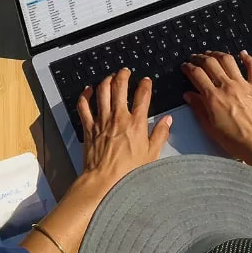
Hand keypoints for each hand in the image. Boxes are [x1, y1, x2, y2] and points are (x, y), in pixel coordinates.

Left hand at [76, 68, 171, 199]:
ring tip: (110, 76)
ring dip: (106, 80)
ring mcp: (102, 120)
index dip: (145, 85)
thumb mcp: (152, 154)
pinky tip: (88, 90)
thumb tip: (167, 121)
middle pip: (120, 87)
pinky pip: (84, 106)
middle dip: (123, 75)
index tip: (146, 81)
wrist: (104, 181)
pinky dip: (85, 95)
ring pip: (102, 91)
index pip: (143, 96)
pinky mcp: (89, 127)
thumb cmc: (128, 172)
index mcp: (136, 123)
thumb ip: (160, 134)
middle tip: (126, 71)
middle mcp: (118, 117)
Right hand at [182, 51, 251, 167]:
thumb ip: (198, 108)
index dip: (189, 67)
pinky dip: (247, 58)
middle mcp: (227, 87)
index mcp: (213, 98)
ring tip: (212, 54)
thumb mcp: (210, 127)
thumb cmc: (235, 140)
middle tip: (196, 58)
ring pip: (228, 60)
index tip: (186, 66)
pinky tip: (243, 54)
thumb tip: (189, 95)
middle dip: (200, 58)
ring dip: (218, 54)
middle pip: (210, 63)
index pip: (197, 74)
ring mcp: (243, 85)